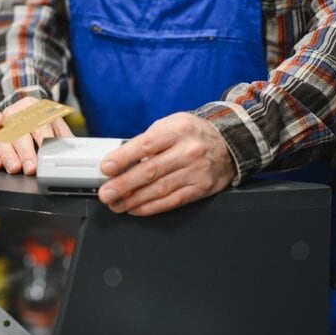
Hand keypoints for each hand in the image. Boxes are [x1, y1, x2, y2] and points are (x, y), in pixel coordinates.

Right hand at [0, 97, 73, 175]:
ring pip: (3, 141)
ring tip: (15, 168)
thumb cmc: (43, 124)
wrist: (25, 116)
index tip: (47, 152)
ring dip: (9, 157)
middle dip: (26, 152)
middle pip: (19, 133)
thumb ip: (64, 139)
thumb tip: (74, 154)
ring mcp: (2, 126)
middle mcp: (15, 114)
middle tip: (31, 167)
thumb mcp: (56, 127)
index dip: (44, 139)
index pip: (40, 123)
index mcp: (33, 107)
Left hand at [97, 113, 234, 215]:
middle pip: (150, 171)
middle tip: (106, 194)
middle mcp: (188, 150)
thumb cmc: (192, 134)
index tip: (106, 168)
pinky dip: (151, 207)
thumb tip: (120, 161)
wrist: (230, 143)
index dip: (123, 158)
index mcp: (177, 130)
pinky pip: (172, 201)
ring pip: (159, 189)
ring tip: (116, 204)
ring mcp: (196, 171)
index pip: (145, 145)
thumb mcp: (170, 125)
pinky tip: (136, 209)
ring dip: (133, 200)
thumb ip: (147, 141)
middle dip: (123, 185)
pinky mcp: (201, 188)